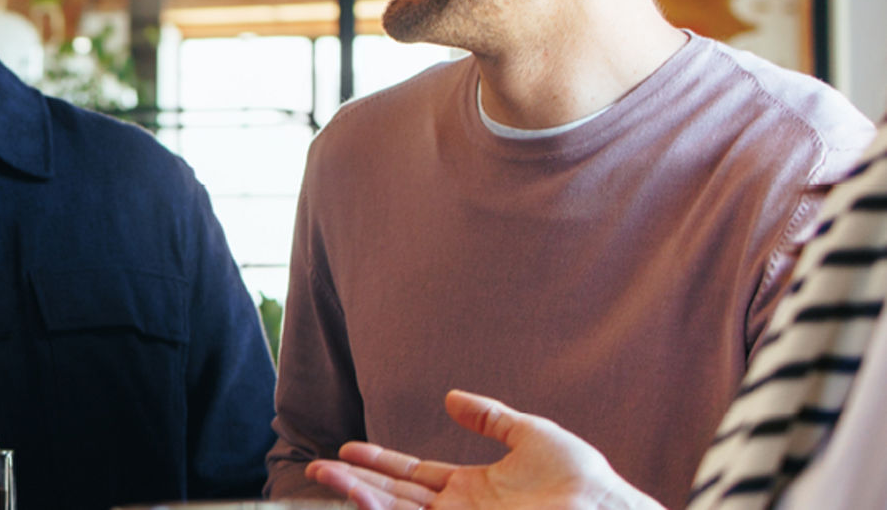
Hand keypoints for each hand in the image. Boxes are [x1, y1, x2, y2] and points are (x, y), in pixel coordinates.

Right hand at [305, 390, 663, 509]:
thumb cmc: (581, 479)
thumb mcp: (530, 435)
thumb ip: (489, 417)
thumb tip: (449, 398)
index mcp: (470, 489)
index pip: (412, 475)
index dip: (379, 460)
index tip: (346, 446)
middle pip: (394, 497)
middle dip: (354, 481)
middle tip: (317, 465)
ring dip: (359, 496)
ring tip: (327, 476)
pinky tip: (361, 499)